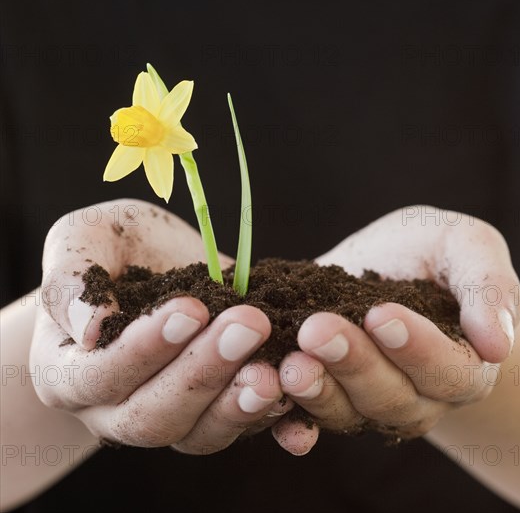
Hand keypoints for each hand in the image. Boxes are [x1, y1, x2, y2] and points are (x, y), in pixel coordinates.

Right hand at [32, 199, 291, 453]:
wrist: (147, 263)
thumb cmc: (109, 249)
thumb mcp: (82, 240)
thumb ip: (72, 280)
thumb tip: (90, 327)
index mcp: (71, 372)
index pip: (101, 376)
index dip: (145, 349)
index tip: (189, 309)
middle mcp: (115, 409)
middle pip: (155, 415)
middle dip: (204, 371)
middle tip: (248, 326)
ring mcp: (169, 414)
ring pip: (200, 433)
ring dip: (239, 403)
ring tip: (273, 371)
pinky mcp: (213, 407)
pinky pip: (239, 428)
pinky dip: (269, 417)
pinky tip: (293, 394)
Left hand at [272, 206, 519, 453]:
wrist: (390, 263)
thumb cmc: (434, 252)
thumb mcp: (468, 248)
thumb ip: (488, 288)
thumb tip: (495, 343)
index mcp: (461, 364)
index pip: (446, 370)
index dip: (415, 347)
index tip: (381, 314)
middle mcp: (417, 394)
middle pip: (389, 397)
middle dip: (353, 363)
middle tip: (318, 330)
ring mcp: (368, 398)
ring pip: (346, 409)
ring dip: (317, 389)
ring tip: (289, 362)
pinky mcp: (328, 390)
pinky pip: (310, 415)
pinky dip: (288, 415)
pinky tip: (265, 396)